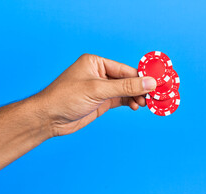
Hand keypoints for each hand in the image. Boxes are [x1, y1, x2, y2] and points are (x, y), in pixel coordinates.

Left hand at [34, 54, 155, 136]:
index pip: (125, 69)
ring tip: (145, 104)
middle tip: (155, 96)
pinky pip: (121, 99)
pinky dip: (130, 102)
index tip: (156, 84)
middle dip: (140, 88)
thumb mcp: (98, 90)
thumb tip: (149, 82)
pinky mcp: (101, 101)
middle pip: (127, 80)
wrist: (49, 119)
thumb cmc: (66, 98)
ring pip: (125, 91)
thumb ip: (125, 87)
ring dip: (136, 97)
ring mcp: (101, 88)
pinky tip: (136, 106)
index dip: (141, 77)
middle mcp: (99, 73)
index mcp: (96, 62)